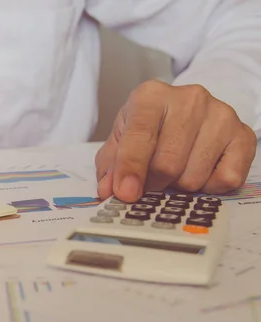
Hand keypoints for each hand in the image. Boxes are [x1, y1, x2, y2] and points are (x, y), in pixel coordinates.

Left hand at [95, 80, 256, 202]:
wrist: (187, 112)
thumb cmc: (149, 128)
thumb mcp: (120, 141)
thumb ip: (111, 166)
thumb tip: (109, 191)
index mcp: (152, 96)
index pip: (140, 136)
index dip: (130, 169)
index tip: (126, 193)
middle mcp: (190, 99)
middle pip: (167, 163)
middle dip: (154, 183)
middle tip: (151, 181)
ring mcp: (221, 115)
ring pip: (194, 176)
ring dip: (179, 185)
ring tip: (175, 171)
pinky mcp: (244, 136)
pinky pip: (225, 179)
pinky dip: (208, 186)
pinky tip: (200, 171)